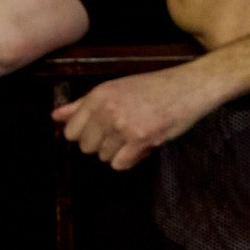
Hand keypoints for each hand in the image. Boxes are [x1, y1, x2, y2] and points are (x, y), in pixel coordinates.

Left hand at [52, 64, 223, 170]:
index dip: (88, 134)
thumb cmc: (158, 86)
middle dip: (105, 144)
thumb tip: (55, 116)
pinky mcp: (140, 138)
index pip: (70, 132)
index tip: (105, 128)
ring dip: (121, 151)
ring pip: (104, 157)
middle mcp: (107, 109)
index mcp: (99, 94)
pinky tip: (146, 143)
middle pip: (86, 147)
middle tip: (126, 130)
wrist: (193, 85)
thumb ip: (84, 104)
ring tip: (140, 133)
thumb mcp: (118, 88)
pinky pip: (120, 164)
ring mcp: (123, 124)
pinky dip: (132, 159)